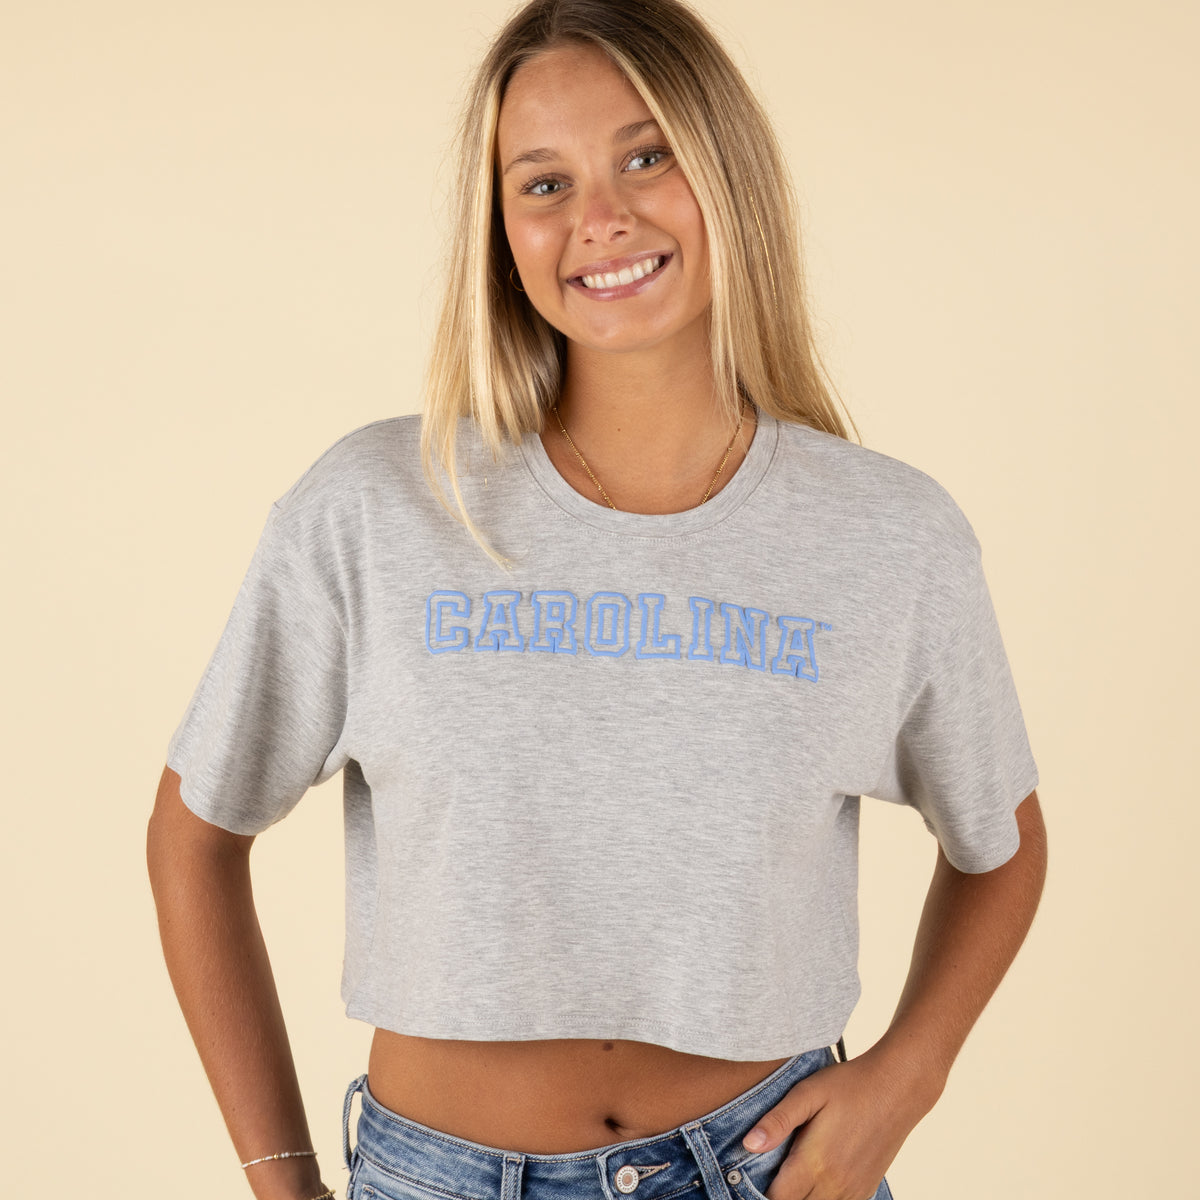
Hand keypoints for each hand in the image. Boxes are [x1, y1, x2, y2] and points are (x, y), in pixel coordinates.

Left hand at [741, 1048, 939, 1199]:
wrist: (897, 1088)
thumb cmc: (849, 1085)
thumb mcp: (807, 1093)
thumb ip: (777, 1121)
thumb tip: (747, 1144)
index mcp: (815, 1163)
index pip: (777, 1198)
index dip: (758, 1192)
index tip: (747, 1176)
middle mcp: (835, 1185)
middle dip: (780, 1195)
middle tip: (770, 1173)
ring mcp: (853, 1191)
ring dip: (801, 1197)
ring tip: (791, 1175)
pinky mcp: (866, 1189)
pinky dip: (821, 1198)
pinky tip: (814, 1179)